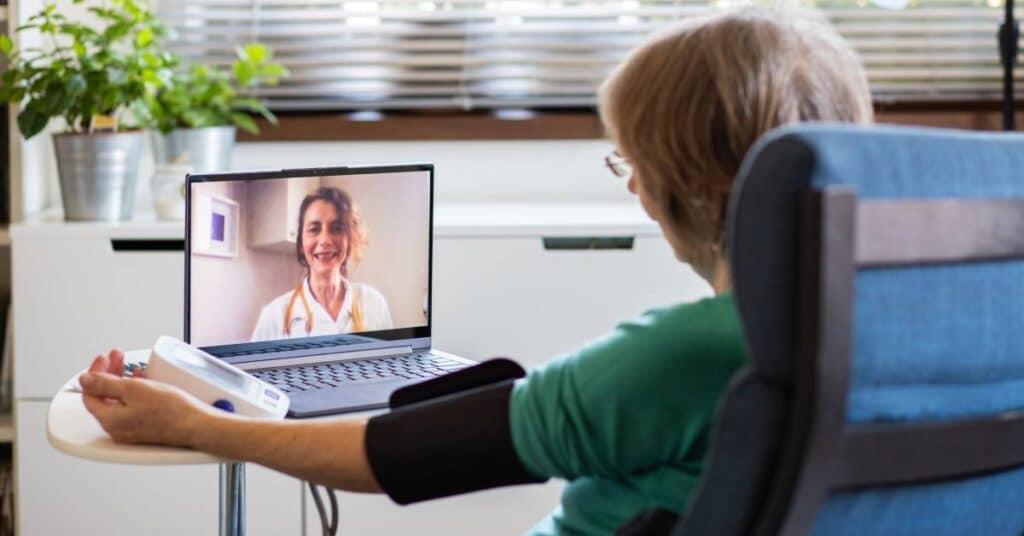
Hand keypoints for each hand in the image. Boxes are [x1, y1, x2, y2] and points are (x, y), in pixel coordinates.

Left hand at [79, 350, 215, 446]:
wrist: (196, 424)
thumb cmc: (171, 410)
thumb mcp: (133, 389)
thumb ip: (104, 384)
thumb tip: (85, 380)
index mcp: (110, 419)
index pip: (90, 393)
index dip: (94, 372)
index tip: (104, 359)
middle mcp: (117, 427)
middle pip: (104, 396)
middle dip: (109, 374)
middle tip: (117, 358)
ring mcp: (131, 428)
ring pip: (118, 400)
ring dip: (122, 380)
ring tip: (131, 367)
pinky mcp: (144, 426)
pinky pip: (131, 406)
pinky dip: (134, 391)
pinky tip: (143, 381)